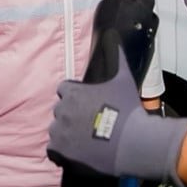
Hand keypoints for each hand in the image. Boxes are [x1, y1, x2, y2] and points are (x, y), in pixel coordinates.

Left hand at [48, 46, 186, 186]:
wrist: (132, 142)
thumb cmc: (128, 110)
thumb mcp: (123, 78)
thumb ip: (115, 55)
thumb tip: (113, 35)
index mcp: (72, 92)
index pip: (63, 90)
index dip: (74, 97)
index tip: (86, 104)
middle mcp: (62, 111)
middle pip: (60, 111)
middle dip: (71, 115)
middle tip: (88, 123)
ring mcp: (60, 132)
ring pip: (57, 130)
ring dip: (66, 134)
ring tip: (85, 140)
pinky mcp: (61, 152)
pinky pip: (53, 150)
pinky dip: (61, 152)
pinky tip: (76, 152)